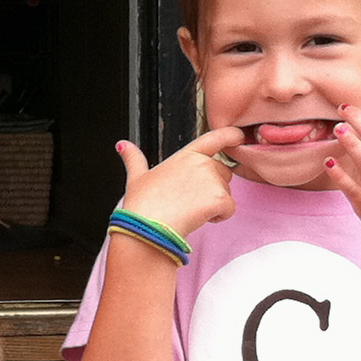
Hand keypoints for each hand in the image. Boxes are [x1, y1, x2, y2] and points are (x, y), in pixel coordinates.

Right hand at [116, 125, 245, 239]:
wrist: (148, 226)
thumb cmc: (142, 205)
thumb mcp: (136, 177)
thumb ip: (134, 159)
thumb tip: (122, 145)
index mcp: (185, 155)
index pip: (213, 138)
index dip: (229, 135)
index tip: (239, 135)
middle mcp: (201, 162)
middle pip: (222, 173)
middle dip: (212, 187)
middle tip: (189, 201)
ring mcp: (212, 179)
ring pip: (226, 193)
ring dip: (214, 204)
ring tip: (190, 211)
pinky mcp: (220, 198)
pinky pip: (229, 209)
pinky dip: (219, 217)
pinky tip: (199, 219)